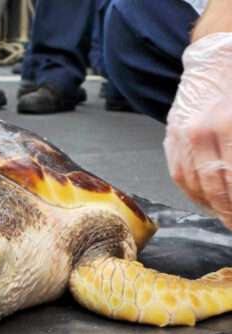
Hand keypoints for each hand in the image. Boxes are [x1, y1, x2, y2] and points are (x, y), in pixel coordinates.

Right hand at [164, 33, 231, 228]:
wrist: (215, 56)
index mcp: (227, 124)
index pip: (230, 178)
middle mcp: (200, 133)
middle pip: (213, 186)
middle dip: (226, 210)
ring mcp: (181, 137)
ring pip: (192, 184)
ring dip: (210, 205)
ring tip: (224, 216)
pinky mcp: (171, 138)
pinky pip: (179, 174)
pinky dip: (193, 192)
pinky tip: (206, 200)